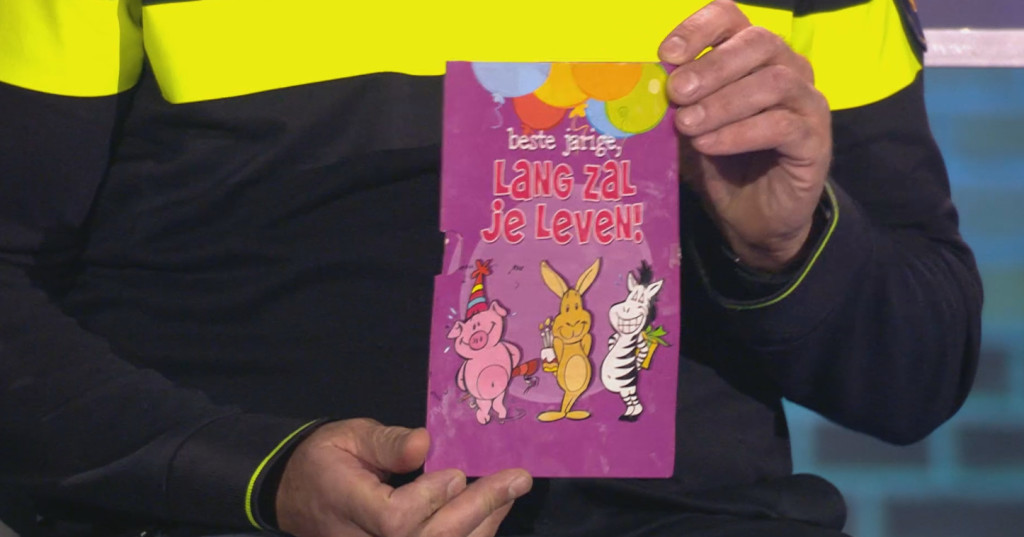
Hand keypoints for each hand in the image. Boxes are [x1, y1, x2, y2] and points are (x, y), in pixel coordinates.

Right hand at [275, 418, 532, 536]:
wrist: (298, 498)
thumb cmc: (326, 460)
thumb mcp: (347, 436)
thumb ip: (384, 441)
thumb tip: (424, 443)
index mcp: (348, 504)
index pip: (395, 520)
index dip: (430, 500)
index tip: (457, 473)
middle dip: (479, 509)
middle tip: (517, 479)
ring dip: (483, 524)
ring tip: (511, 490)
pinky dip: (472, 535)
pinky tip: (492, 512)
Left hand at [660, 0, 831, 271]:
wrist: (753, 215)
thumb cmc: (721, 161)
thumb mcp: (689, 128)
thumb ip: (675, 104)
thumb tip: (645, 86)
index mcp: (752, 54)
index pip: (732, 17)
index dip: (699, 28)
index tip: (667, 55)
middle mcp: (787, 67)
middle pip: (758, 42)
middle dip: (711, 66)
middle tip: (676, 94)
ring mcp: (807, 101)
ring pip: (773, 83)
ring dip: (723, 102)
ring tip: (688, 125)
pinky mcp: (815, 139)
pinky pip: (782, 125)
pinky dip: (739, 133)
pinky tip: (708, 145)